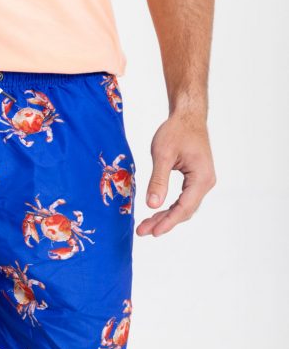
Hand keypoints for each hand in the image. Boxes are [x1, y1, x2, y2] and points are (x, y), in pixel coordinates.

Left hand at [136, 113, 215, 236]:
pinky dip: (169, 208)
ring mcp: (202, 182)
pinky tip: (155, 213)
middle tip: (142, 231)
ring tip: (145, 225)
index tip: (153, 232)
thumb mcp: (163, 154)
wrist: (188, 116)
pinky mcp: (196, 180)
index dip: (168, 222)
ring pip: (183, 207)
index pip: (184, 207)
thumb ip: (158, 180)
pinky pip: (183, 200)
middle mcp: (206, 182)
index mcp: (201, 177)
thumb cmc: (176, 130)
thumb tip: (152, 205)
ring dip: (165, 217)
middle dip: (163, 222)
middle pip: (184, 211)